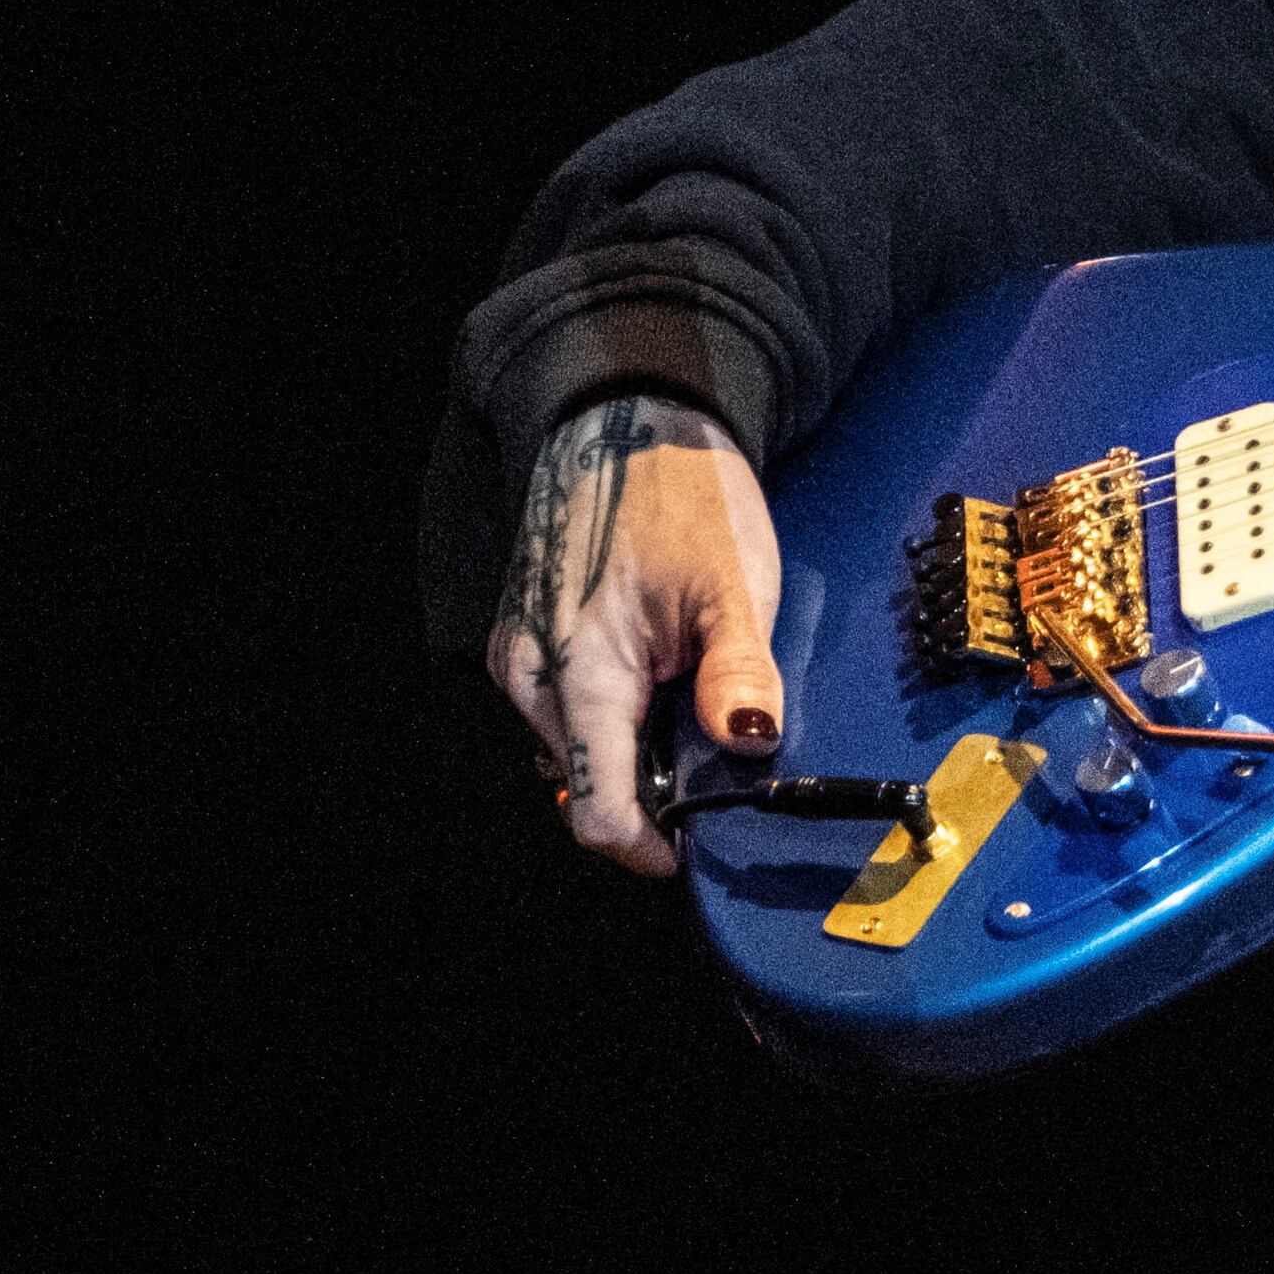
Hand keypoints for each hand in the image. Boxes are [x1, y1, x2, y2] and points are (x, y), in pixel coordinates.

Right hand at [487, 395, 784, 875]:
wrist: (631, 425)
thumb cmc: (683, 496)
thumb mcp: (733, 582)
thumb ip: (738, 668)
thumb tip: (748, 741)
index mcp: (578, 671)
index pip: (597, 809)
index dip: (651, 846)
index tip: (698, 849)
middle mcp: (532, 676)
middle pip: (589, 785)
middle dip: (655, 794)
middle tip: (718, 756)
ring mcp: (525, 661)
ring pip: (581, 750)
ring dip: (638, 753)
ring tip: (694, 699)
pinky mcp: (532, 646)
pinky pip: (573, 713)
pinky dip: (620, 717)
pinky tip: (662, 679)